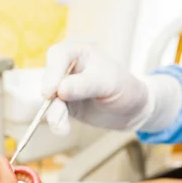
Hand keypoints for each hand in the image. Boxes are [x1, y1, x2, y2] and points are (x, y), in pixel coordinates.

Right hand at [41, 42, 181, 134]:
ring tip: (61, 127)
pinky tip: (63, 129)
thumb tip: (60, 89)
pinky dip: (57, 122)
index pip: (59, 55)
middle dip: (50, 96)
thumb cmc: (125, 87)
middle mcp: (68, 68)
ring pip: (50, 99)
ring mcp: (64, 88)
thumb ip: (85, 85)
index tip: (50, 91)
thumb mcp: (109, 83)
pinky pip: (55, 113)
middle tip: (54, 110)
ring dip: (53, 113)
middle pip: (49, 78)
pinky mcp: (65, 105)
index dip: (51, 72)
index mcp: (80, 53)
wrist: (132, 110)